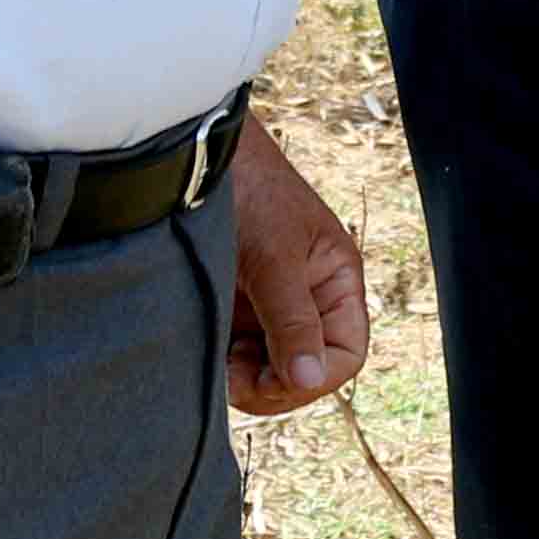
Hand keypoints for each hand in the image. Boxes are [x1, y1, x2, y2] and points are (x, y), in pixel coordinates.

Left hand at [222, 121, 371, 413]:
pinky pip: (237, 351)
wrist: (193, 155)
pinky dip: (223, 362)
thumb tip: (309, 379)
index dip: (314, 378)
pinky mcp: (232, 305)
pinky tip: (204, 352)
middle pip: (307, 368)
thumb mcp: (274, 258)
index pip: (345, 353)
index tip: (269, 378)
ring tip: (215, 363)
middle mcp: (307, 298)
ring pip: (268, 366)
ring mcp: (268, 304)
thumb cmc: (248, 191)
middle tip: (232, 376)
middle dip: (273, 383)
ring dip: (244, 377)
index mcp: (335, 281)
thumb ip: (292, 321)